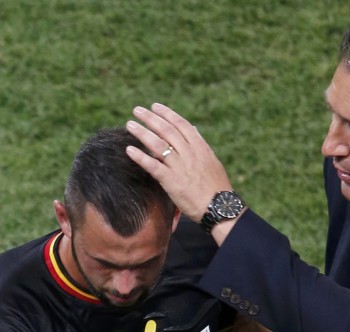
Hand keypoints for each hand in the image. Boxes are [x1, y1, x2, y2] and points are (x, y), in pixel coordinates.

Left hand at [125, 103, 232, 225]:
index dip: (167, 114)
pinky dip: (140, 157)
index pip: (181, 125)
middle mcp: (189, 153)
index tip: (155, 107)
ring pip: (157, 144)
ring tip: (130, 125)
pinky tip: (130, 150)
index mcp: (200, 147)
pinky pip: (153, 166)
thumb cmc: (217, 187)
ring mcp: (180, 167)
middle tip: (137, 110)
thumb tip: (193, 130)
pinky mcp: (171, 181)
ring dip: (142, 133)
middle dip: (150, 118)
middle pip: (166, 130)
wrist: (219, 207)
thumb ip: (201, 145)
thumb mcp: (212, 162)